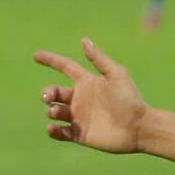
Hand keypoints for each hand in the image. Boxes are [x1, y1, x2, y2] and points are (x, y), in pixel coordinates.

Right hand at [34, 37, 148, 153]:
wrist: (139, 127)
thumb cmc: (130, 99)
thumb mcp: (116, 75)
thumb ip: (99, 59)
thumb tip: (83, 40)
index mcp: (87, 82)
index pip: (65, 68)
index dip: (50, 60)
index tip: (36, 55)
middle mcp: (79, 99)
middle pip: (54, 92)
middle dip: (47, 92)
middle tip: (49, 96)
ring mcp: (78, 117)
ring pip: (54, 111)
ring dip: (51, 110)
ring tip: (57, 112)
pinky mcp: (78, 134)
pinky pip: (58, 132)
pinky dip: (51, 130)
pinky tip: (52, 127)